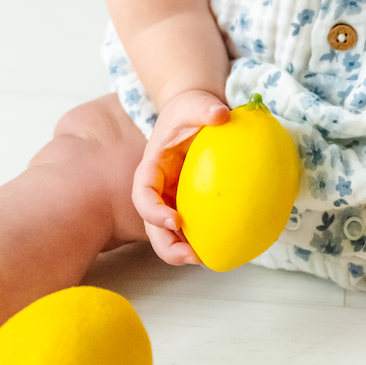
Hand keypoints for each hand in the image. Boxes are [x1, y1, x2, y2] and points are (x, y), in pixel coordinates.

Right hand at [131, 88, 229, 264]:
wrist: (196, 113)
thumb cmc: (189, 109)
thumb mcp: (193, 104)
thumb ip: (203, 107)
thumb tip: (221, 114)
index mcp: (151, 168)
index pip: (142, 194)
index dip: (152, 211)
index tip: (174, 219)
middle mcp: (158, 189)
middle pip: (152, 225)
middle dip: (166, 245)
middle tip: (191, 256)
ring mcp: (172, 199)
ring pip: (168, 233)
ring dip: (182, 250)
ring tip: (206, 260)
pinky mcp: (189, 203)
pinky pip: (192, 226)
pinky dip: (201, 239)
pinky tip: (222, 245)